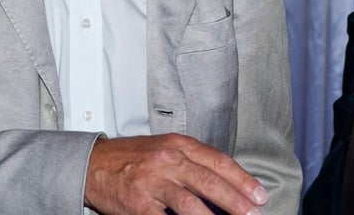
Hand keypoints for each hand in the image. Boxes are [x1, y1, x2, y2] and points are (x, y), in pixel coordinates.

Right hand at [84, 134, 268, 214]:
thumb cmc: (134, 158)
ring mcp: (152, 183)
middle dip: (236, 201)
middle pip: (209, 181)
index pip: (218, 161)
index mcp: (179, 145)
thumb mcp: (166, 148)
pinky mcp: (139, 204)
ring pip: (190, 203)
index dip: (242, 180)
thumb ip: (194, 162)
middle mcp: (167, 160)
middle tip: (255, 214)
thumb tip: (227, 185)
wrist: (94, 164)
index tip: (259, 195)